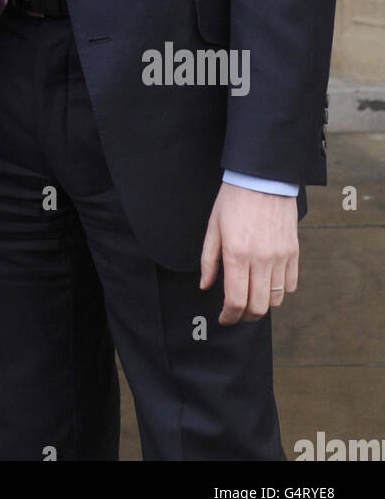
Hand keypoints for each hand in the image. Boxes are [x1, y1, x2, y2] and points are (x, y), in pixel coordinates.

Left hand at [199, 182, 298, 324]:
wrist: (262, 179)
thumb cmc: (233, 200)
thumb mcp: (213, 227)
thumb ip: (208, 260)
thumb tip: (205, 286)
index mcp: (236, 254)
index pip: (236, 300)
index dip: (229, 316)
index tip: (224, 319)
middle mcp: (260, 259)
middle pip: (258, 306)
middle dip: (245, 317)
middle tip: (237, 314)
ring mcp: (280, 257)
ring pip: (275, 299)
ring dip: (263, 305)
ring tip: (252, 298)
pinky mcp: (293, 252)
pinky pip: (290, 284)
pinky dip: (280, 291)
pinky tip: (268, 283)